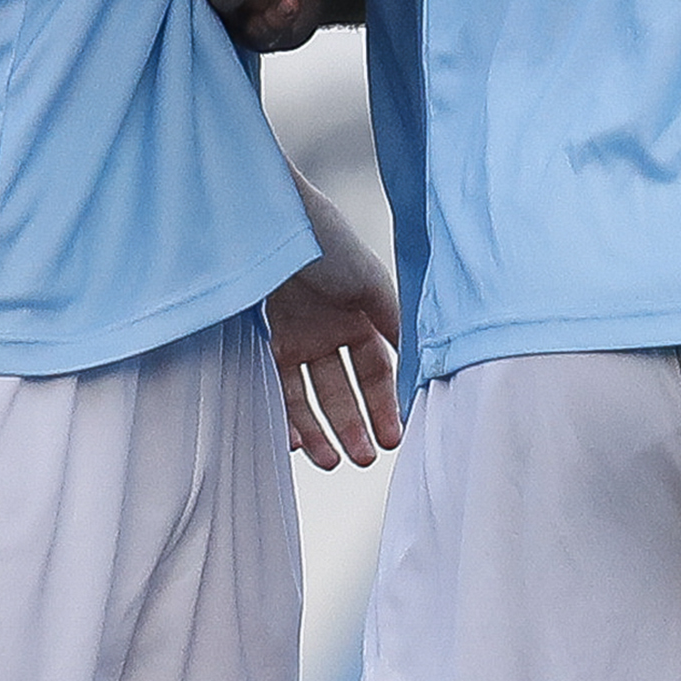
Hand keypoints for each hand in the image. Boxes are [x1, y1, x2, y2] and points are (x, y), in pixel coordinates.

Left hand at [266, 178, 403, 468]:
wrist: (265, 217)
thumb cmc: (323, 241)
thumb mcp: (370, 282)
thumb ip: (396, 324)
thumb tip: (421, 364)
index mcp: (358, 314)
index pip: (376, 371)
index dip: (386, 405)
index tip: (395, 438)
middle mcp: (326, 329)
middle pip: (342, 389)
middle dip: (355, 425)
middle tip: (365, 459)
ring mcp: (292, 335)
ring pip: (307, 396)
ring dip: (321, 431)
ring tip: (332, 462)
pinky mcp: (260, 338)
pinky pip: (273, 386)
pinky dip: (283, 415)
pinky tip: (293, 440)